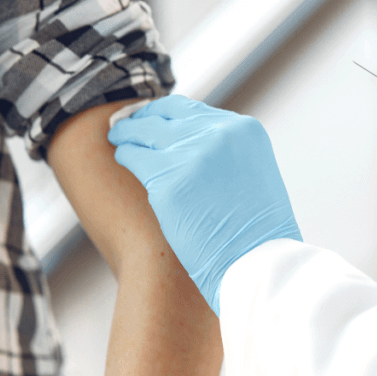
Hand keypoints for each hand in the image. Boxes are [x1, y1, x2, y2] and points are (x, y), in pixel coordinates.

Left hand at [108, 95, 300, 315]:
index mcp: (244, 131)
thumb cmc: (258, 234)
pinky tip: (121, 157)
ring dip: (128, 134)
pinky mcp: (168, 182)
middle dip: (143, 119)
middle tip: (126, 124)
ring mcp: (192, 156)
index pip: (192, 110)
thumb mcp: (253, 175)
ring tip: (118, 137)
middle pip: (165, 116)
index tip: (152, 118)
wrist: (258, 265)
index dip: (166, 113)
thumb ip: (227, 153)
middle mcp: (219, 134)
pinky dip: (125, 155)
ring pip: (145, 132)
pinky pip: (134, 157)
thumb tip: (192, 145)